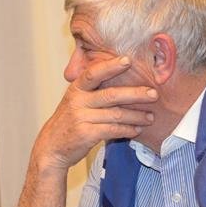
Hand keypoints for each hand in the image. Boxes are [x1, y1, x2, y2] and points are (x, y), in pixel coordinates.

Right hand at [32, 56, 156, 172]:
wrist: (51, 146)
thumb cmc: (69, 121)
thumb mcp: (74, 100)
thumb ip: (92, 90)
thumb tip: (122, 79)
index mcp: (76, 89)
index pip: (93, 73)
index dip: (111, 66)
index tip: (128, 60)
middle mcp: (77, 101)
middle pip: (111, 95)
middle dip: (135, 94)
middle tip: (153, 94)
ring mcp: (81, 118)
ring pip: (116, 114)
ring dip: (136, 116)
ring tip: (150, 117)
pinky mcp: (86, 134)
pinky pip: (113, 130)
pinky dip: (128, 130)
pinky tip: (137, 129)